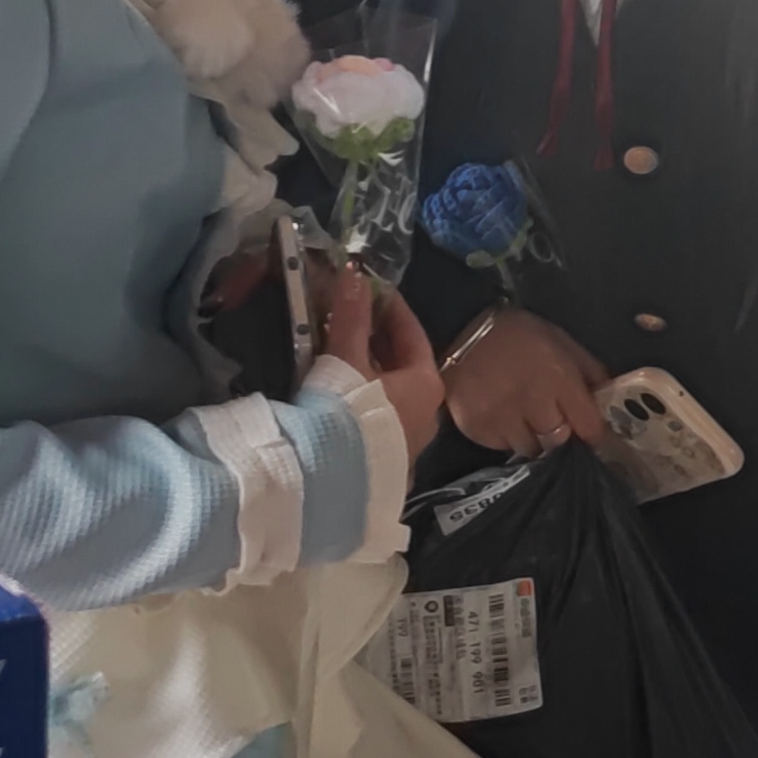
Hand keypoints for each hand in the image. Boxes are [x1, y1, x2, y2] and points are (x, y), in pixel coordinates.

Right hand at [317, 270, 442, 460]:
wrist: (330, 484)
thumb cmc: (346, 413)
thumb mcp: (345, 359)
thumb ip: (350, 317)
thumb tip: (353, 273)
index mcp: (426, 384)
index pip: (411, 334)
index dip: (390, 308)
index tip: (371, 289)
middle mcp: (426, 415)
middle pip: (402, 364)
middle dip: (375, 340)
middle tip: (348, 316)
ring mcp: (407, 443)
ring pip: (389, 393)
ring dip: (366, 370)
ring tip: (336, 349)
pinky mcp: (384, 463)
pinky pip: (376, 418)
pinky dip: (360, 399)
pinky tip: (336, 394)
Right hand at [439, 307, 612, 458]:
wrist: (462, 328)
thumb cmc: (519, 335)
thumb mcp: (563, 342)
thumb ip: (589, 372)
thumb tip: (607, 399)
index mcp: (559, 379)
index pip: (588, 426)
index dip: (594, 434)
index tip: (592, 435)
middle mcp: (532, 403)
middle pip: (559, 443)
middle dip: (561, 435)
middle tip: (554, 422)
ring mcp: (502, 419)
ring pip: (530, 449)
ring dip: (533, 439)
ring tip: (527, 420)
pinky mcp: (477, 429)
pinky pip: (502, 447)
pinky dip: (507, 438)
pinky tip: (503, 417)